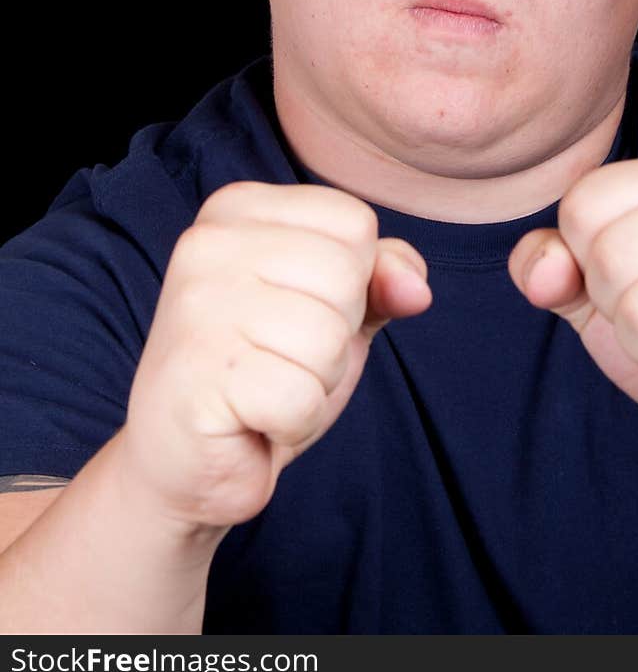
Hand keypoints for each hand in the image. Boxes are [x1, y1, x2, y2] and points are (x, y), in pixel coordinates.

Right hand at [120, 181, 430, 531]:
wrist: (187, 462)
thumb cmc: (264, 372)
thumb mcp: (335, 308)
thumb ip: (381, 277)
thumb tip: (415, 289)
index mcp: (237, 208)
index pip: (354, 222)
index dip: (351, 281)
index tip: (295, 313)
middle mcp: (207, 242)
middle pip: (346, 274)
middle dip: (336, 333)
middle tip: (278, 358)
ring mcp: (196, 305)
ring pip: (328, 336)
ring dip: (315, 380)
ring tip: (265, 387)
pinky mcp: (198, 373)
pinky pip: (300, 396)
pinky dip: (293, 422)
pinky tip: (252, 420)